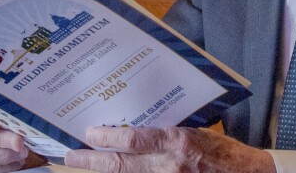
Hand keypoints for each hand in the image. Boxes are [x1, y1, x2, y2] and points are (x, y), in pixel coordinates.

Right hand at [0, 103, 44, 172]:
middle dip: (1, 140)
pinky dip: (8, 166)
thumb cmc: (23, 118)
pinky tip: (20, 161)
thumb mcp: (19, 111)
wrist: (28, 138)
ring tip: (23, 153)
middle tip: (19, 142)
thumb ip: (18, 110)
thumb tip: (29, 108)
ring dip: (5, 156)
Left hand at [63, 126, 274, 172]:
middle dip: (93, 161)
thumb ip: (168, 133)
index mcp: (179, 141)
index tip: (89, 133)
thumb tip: (136, 129)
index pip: (134, 139)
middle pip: (122, 166)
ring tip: (84, 166)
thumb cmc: (225, 152)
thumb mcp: (197, 132)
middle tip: (71, 157)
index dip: (108, 138)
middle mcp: (171, 165)